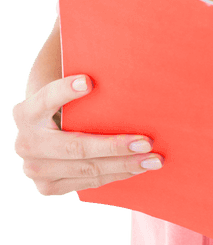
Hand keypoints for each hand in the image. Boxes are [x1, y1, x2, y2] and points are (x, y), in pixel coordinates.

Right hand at [11, 75, 163, 196]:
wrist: (45, 134)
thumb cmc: (67, 106)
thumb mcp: (65, 92)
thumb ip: (82, 81)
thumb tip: (118, 58)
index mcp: (27, 112)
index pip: (47, 98)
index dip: (66, 91)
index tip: (89, 81)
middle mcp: (26, 143)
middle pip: (76, 146)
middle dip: (115, 145)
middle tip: (147, 141)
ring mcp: (35, 169)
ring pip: (87, 169)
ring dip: (125, 164)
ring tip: (153, 159)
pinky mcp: (47, 186)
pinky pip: (89, 182)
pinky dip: (117, 174)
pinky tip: (138, 168)